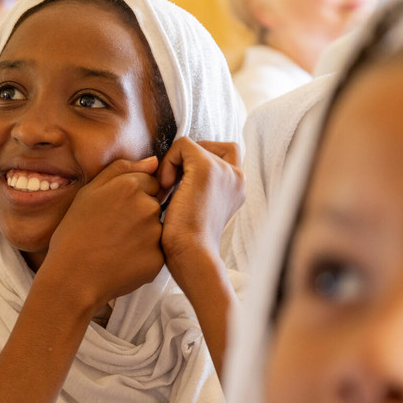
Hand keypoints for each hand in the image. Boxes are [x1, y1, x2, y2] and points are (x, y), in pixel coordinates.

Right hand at [41, 157, 164, 312]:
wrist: (72, 277)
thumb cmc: (74, 234)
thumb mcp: (88, 193)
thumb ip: (121, 170)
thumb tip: (153, 161)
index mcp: (129, 186)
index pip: (149, 181)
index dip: (132, 196)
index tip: (117, 210)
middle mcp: (147, 206)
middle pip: (155, 203)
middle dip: (141, 213)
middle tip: (114, 230)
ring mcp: (155, 234)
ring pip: (157, 228)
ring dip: (144, 234)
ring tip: (117, 246)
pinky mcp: (159, 258)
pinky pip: (157, 251)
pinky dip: (144, 255)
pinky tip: (123, 260)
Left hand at [158, 139, 244, 260]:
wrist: (192, 257)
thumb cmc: (188, 245)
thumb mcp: (196, 213)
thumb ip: (195, 191)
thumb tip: (175, 175)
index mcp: (237, 189)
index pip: (223, 156)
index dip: (196, 163)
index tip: (179, 187)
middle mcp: (237, 177)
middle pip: (210, 146)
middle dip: (185, 159)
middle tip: (171, 186)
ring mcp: (224, 171)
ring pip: (193, 145)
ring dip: (173, 162)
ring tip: (165, 190)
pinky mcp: (207, 168)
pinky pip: (183, 145)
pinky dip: (168, 161)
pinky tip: (165, 187)